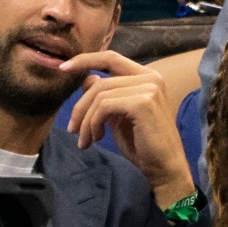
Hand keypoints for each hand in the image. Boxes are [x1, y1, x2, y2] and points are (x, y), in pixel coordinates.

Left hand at [59, 51, 194, 208]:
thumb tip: (87, 78)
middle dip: (80, 106)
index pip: (111, 58)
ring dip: (85, 121)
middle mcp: (151, 77)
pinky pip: (104, 107)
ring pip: (100, 95)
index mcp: (147, 77)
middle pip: (100, 82)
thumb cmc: (143, 145)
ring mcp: (149, 88)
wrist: (164, 168)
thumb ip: (106, 96)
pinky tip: (97, 138)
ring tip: (85, 140)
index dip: (85, 60)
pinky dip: (93, 123)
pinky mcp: (143, 103)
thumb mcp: (118, 117)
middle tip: (72, 129)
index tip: (63, 67)